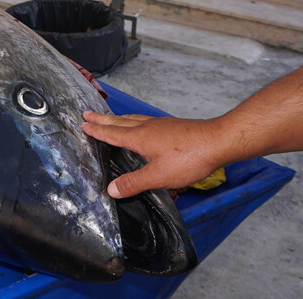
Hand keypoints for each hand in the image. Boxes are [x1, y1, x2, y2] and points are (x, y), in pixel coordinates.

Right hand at [81, 111, 222, 197]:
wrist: (219, 141)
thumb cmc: (188, 158)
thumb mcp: (158, 176)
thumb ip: (134, 183)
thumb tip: (111, 189)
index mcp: (139, 137)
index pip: (112, 133)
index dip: (97, 130)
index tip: (83, 124)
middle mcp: (147, 127)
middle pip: (119, 121)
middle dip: (103, 119)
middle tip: (88, 113)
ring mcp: (161, 125)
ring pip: (133, 119)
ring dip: (118, 118)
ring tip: (110, 118)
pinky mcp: (173, 127)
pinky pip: (146, 121)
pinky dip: (135, 120)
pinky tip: (142, 125)